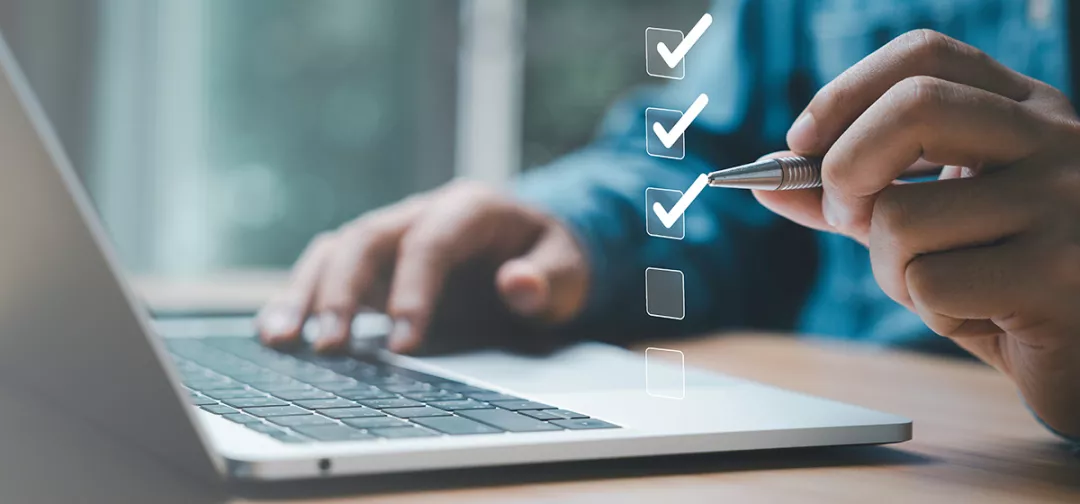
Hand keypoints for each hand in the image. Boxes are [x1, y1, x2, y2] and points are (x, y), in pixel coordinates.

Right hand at [256, 180, 588, 353]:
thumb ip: (551, 278)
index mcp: (470, 207)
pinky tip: (276, 334)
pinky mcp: (375, 266)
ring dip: (305, 293)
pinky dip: (300, 299)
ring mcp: (392, 238)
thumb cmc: (552, 258)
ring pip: (336, 251)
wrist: (536, 247)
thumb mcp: (569, 269)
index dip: (414, 290)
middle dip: (343, 291)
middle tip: (329, 345)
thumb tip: (519, 284)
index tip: (406, 344)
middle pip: (367, 239)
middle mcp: (420, 214)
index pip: (431, 241)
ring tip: (280, 338)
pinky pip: (328, 272)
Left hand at [756, 30, 1079, 436]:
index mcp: (1027, 112)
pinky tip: (985, 318)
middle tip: (843, 216)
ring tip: (946, 288)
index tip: (800, 142)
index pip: (926, 56)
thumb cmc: (1007, 286)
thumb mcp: (932, 226)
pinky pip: (932, 283)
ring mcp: (1068, 203)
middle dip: (844, 168)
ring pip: (904, 215)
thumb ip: (859, 197)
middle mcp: (1057, 141)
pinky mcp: (1062, 275)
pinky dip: (931, 311)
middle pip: (913, 108)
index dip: (845, 92)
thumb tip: (768, 179)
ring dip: (891, 269)